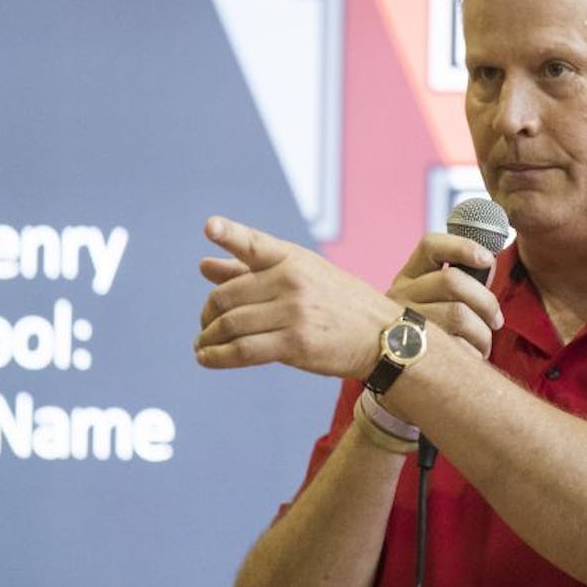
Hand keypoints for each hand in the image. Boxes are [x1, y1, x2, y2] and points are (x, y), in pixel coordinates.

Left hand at [196, 216, 399, 379]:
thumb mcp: (303, 275)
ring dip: (208, 338)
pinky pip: (243, 350)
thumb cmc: (339, 304)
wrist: (384, 337)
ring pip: (231, 324)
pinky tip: (206, 359)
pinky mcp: (295, 343)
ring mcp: (294, 312)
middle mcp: (291, 280)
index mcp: (292, 258)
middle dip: (207, 313)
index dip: (229, 234)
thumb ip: (250, 270)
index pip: (253, 244)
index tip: (210, 227)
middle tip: (204, 325)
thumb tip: (204, 266)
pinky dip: (217, 357)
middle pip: (227, 296)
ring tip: (201, 345)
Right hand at [387, 232, 502, 358]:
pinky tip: (470, 359)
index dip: (462, 247)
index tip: (488, 259)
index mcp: (408, 277)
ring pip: (458, 315)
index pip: (430, 246)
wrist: (394, 372)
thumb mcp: (429, 302)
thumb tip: (488, 264)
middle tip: (496, 321)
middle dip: (486, 301)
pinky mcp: (411, 352)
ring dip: (483, 333)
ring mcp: (403, 323)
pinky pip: (457, 348)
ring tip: (484, 345)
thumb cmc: (426, 334)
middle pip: (452, 280)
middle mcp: (400, 295)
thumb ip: (456, 284)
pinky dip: (473, 354)